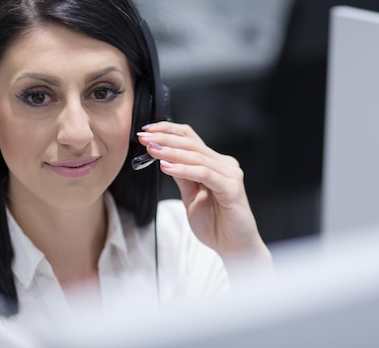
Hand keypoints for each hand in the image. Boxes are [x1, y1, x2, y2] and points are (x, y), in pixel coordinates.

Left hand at [137, 122, 270, 263]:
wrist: (234, 248)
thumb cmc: (215, 224)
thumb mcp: (190, 197)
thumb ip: (182, 177)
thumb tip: (164, 158)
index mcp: (214, 164)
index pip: (190, 139)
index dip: (168, 131)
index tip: (147, 131)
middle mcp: (224, 165)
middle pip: (192, 144)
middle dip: (165, 139)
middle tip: (144, 138)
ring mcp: (230, 175)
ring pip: (196, 157)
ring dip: (171, 152)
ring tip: (151, 150)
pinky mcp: (232, 188)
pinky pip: (205, 174)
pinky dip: (184, 170)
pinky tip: (167, 168)